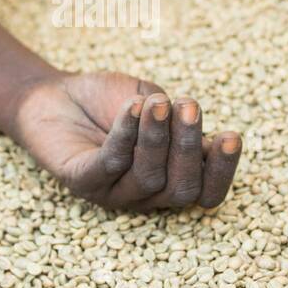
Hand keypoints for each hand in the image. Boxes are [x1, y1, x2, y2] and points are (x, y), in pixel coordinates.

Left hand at [15, 71, 241, 210]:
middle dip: (189, 147)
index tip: (232, 136)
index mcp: (171, 177)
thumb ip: (176, 116)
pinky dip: (125, 135)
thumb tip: (196, 124)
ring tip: (157, 102)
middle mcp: (145, 193)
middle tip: (189, 107)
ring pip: (147, 177)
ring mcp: (113, 192)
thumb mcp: (153, 102)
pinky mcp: (81, 181)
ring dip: (156, 136)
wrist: (55, 94)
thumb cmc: (110, 100)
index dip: (222, 171)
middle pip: (180, 189)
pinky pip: (109, 164)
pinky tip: (132, 108)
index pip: (206, 191)